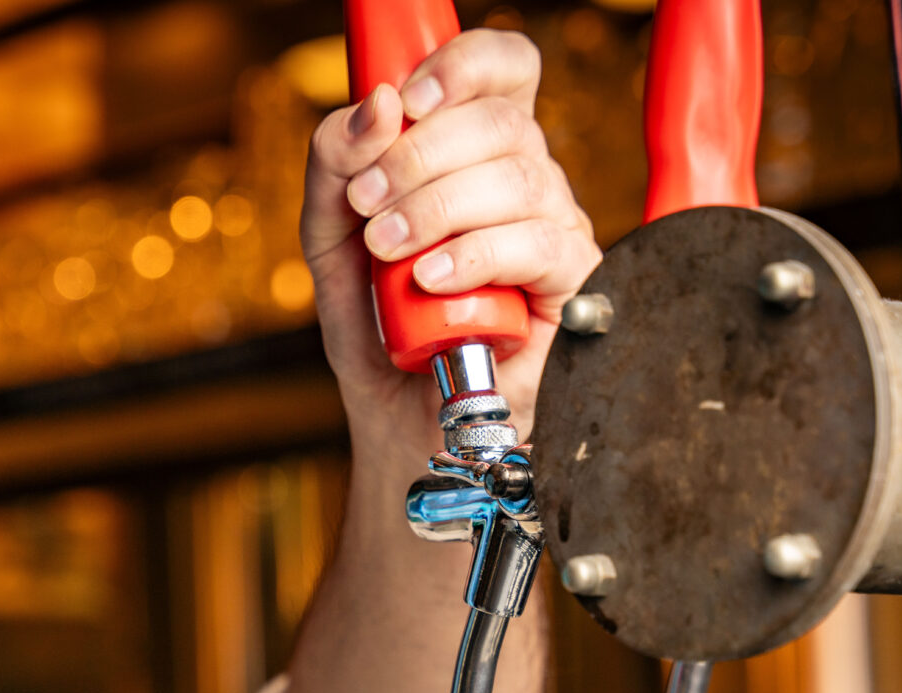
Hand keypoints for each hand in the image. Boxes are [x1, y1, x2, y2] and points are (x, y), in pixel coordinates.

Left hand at [302, 28, 599, 441]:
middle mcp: (526, 181)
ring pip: (520, 179)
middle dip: (420, 154)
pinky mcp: (570, 286)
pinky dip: (476, 256)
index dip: (464, 66)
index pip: (504, 69)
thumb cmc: (379, 328)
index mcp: (478, 152)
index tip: (404, 99)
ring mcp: (555, 230)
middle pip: (503, 121)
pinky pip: (539, 245)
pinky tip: (432, 279)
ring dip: (437, 207)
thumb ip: (334, 168)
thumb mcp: (331, 240)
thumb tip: (376, 105)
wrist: (399, 418)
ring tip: (388, 250)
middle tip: (366, 203)